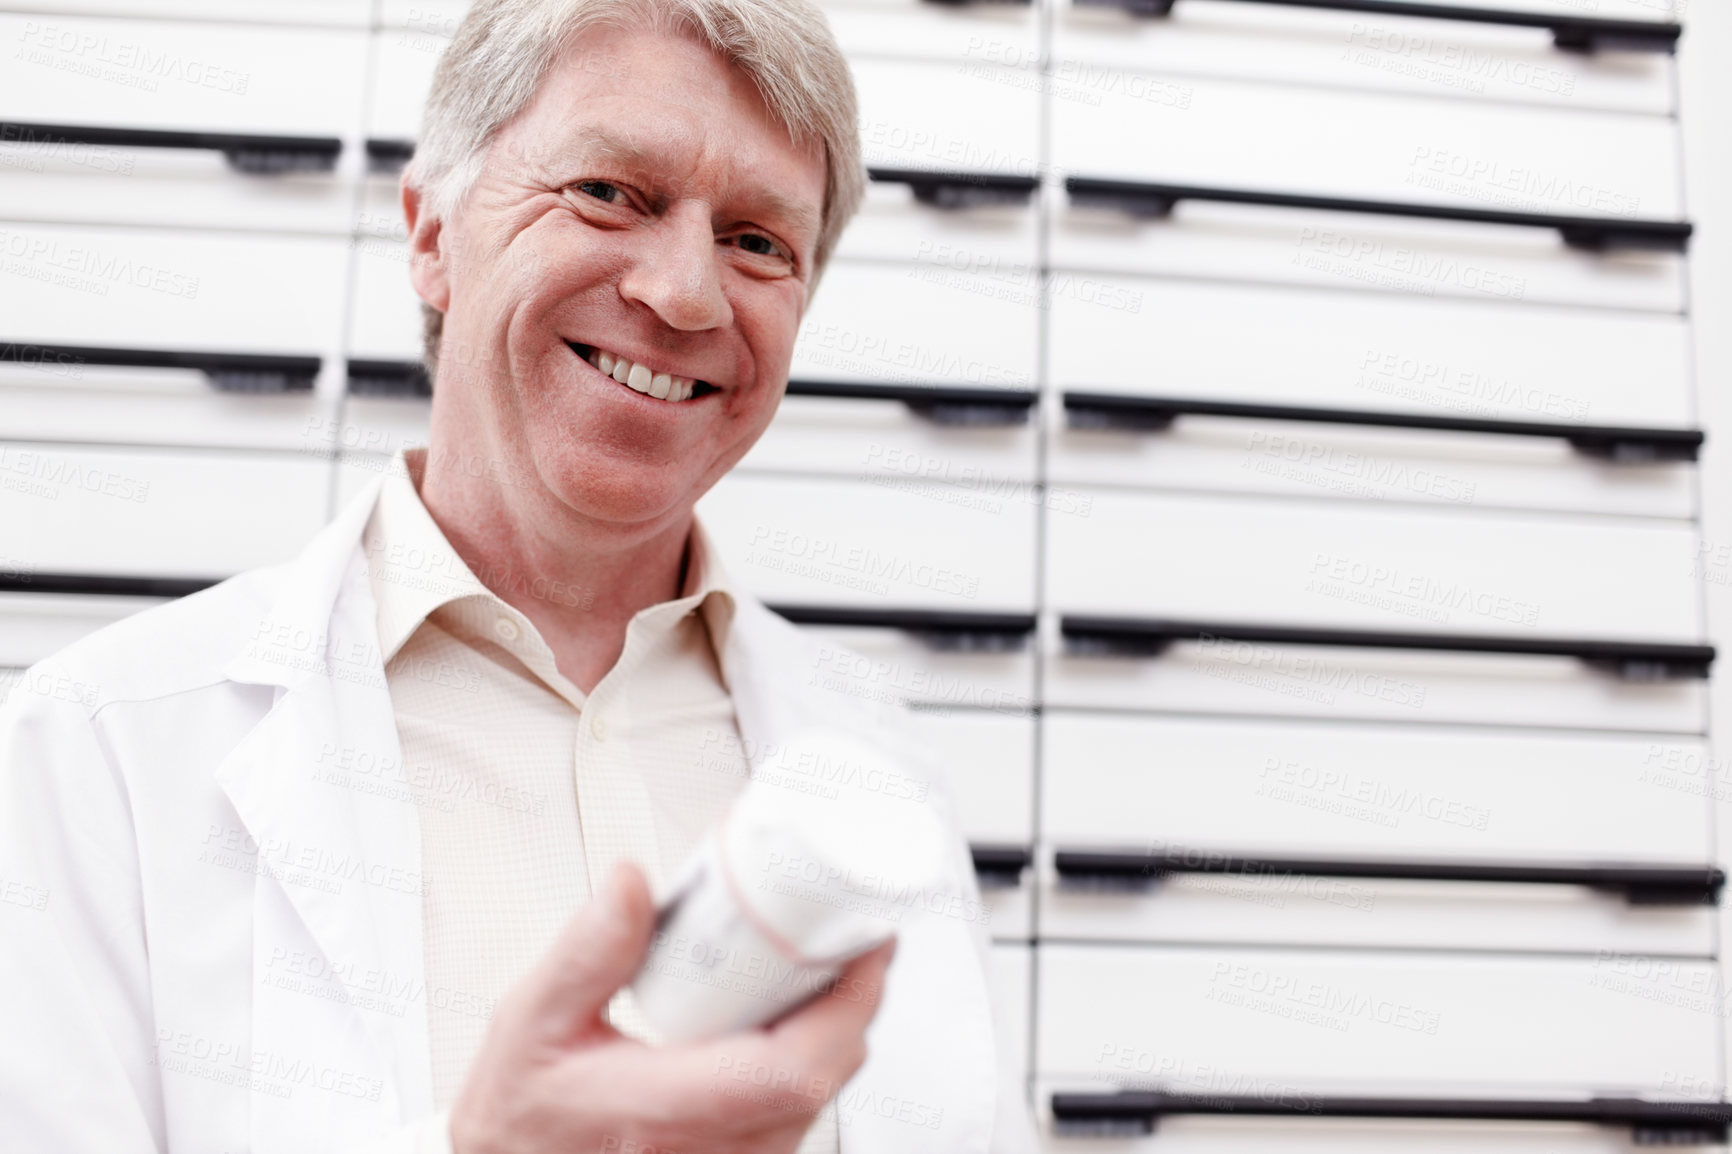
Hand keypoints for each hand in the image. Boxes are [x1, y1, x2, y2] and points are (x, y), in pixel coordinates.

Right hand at [449, 862, 895, 1153]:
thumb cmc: (520, 1112)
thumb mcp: (533, 1019)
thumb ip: (587, 950)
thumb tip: (632, 885)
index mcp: (658, 1112)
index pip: (787, 1071)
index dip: (845, 1008)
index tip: (864, 949)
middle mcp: (704, 1152)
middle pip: (821, 1080)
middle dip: (853, 1002)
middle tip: (853, 938)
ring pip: (817, 1100)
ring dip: (836, 1032)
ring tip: (827, 967)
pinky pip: (797, 1116)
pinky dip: (812, 1061)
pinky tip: (796, 1018)